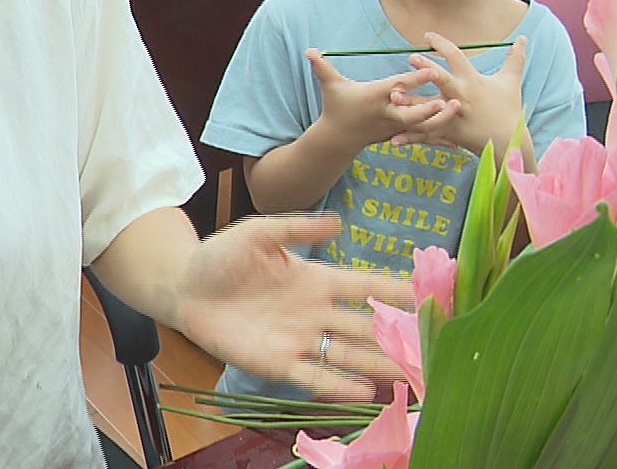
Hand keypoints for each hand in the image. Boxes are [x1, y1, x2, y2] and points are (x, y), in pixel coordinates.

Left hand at [172, 214, 412, 399]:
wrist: (184, 286)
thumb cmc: (221, 256)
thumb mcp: (259, 232)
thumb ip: (297, 227)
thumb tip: (339, 224)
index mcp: (315, 278)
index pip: (364, 285)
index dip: (394, 290)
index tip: (428, 293)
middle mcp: (315, 312)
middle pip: (365, 325)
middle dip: (397, 334)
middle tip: (432, 344)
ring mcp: (299, 339)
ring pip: (348, 354)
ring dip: (377, 364)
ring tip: (410, 375)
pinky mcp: (278, 363)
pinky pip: (315, 377)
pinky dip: (340, 386)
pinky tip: (366, 393)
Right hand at [308, 49, 454, 148]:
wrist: (338, 138)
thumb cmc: (336, 106)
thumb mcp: (330, 86)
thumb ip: (321, 67)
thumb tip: (308, 50)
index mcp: (374, 97)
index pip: (397, 87)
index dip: (414, 79)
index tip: (432, 71)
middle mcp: (386, 113)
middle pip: (410, 113)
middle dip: (429, 108)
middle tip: (449, 100)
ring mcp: (393, 127)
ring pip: (421, 127)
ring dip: (440, 120)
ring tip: (457, 108)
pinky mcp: (399, 135)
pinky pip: (421, 137)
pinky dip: (438, 137)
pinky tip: (456, 138)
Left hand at [392, 34, 528, 156]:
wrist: (508, 141)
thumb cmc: (508, 109)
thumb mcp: (511, 81)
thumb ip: (515, 58)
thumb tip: (524, 38)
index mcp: (473, 80)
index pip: (457, 57)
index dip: (442, 44)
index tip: (428, 35)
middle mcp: (462, 97)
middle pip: (443, 80)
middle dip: (427, 69)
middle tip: (411, 58)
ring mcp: (455, 116)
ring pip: (429, 109)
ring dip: (411, 104)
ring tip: (393, 98)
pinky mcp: (449, 133)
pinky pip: (427, 135)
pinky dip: (410, 137)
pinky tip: (393, 139)